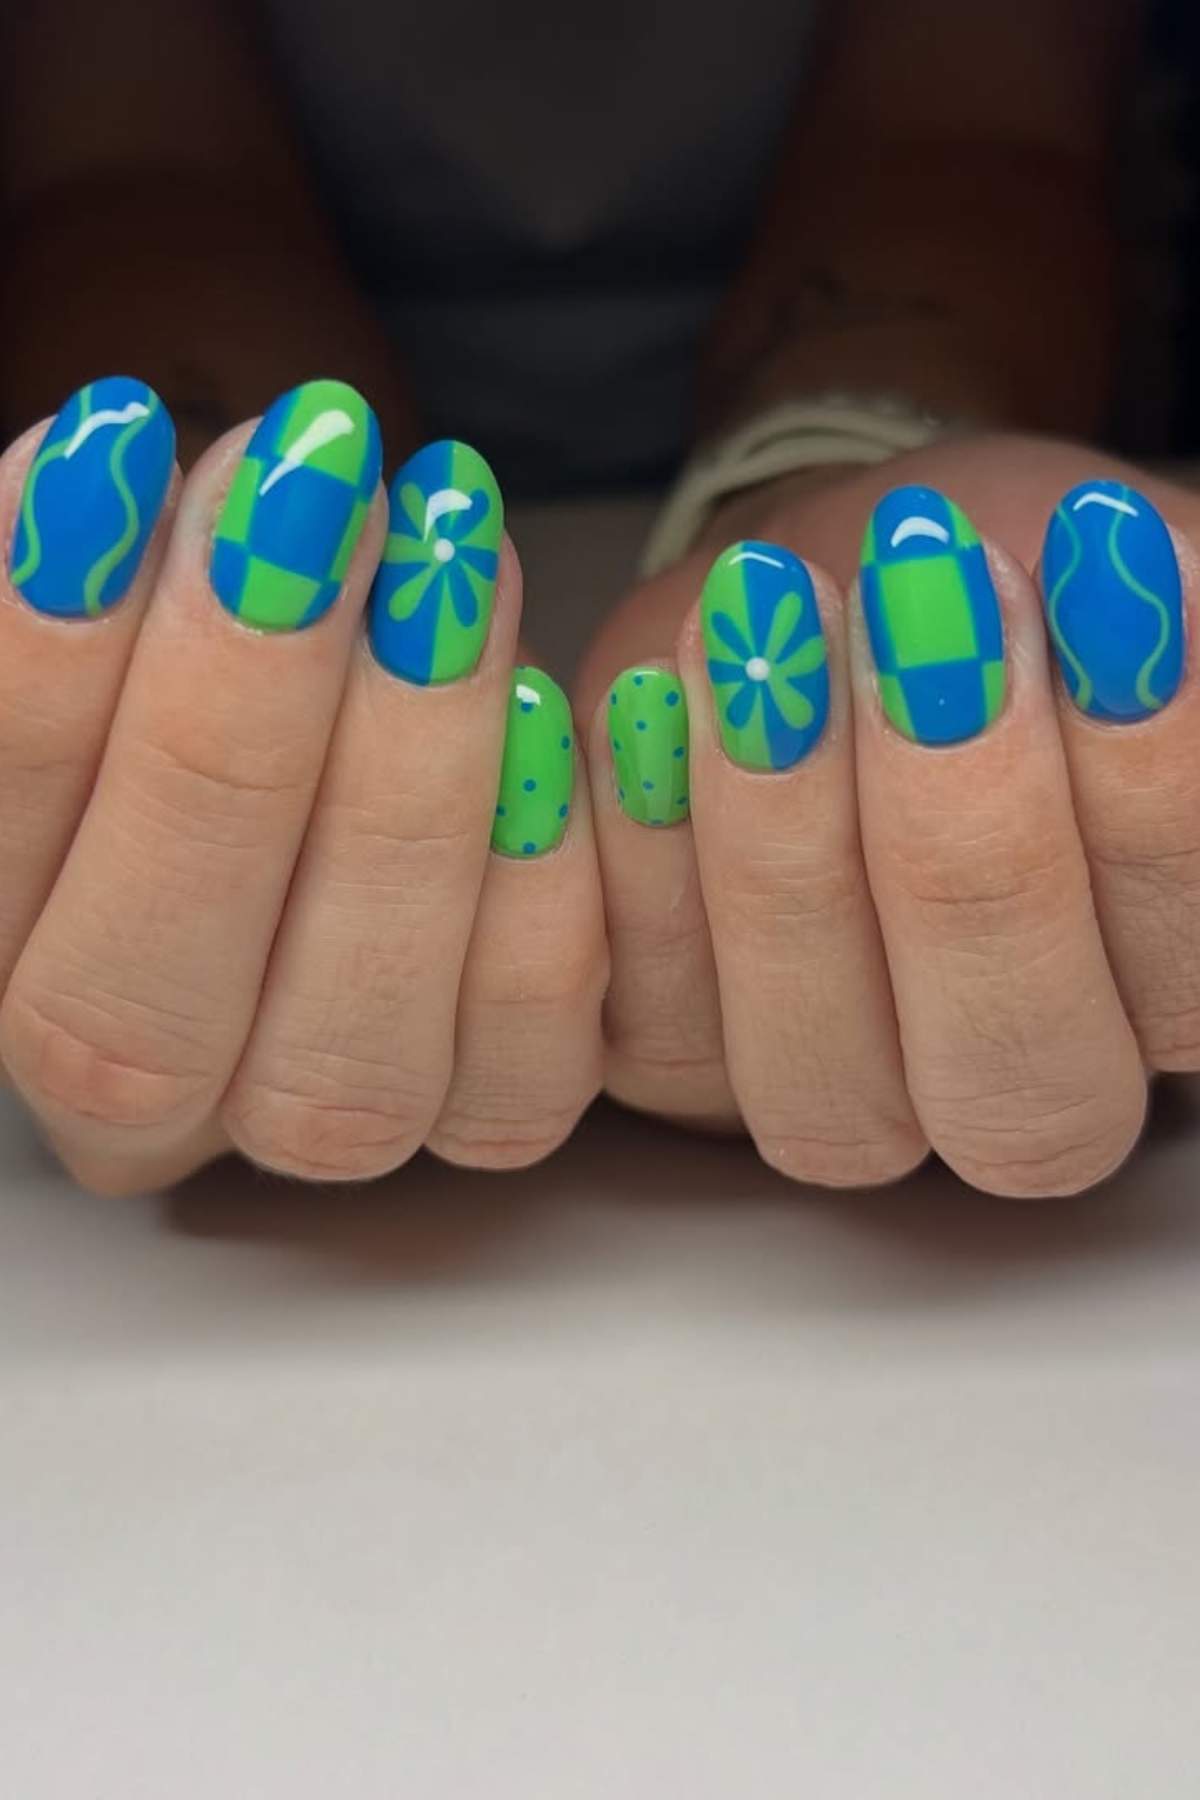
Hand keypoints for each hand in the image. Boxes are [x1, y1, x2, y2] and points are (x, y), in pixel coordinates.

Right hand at [0, 377, 605, 1193]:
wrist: (370, 671)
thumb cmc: (212, 610)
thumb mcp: (126, 578)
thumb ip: (87, 569)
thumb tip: (104, 485)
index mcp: (3, 953)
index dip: (42, 678)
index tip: (116, 452)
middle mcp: (135, 1093)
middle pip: (139, 1021)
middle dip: (224, 747)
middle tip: (310, 501)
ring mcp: (312, 1122)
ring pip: (345, 1071)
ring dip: (404, 806)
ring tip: (449, 562)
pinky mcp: (486, 1111)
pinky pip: (522, 1081)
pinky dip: (543, 895)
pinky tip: (555, 707)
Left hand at [576, 431, 1199, 1196]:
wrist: (842, 585)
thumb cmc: (1014, 590)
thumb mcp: (1104, 582)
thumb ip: (1138, 637)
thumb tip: (1150, 599)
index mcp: (1159, 987)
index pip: (1189, 971)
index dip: (1149, 794)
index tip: (1109, 579)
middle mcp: (1016, 1086)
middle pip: (1016, 1098)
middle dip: (972, 855)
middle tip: (934, 616)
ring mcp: (845, 1093)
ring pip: (819, 1096)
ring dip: (785, 859)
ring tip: (770, 640)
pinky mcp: (681, 1054)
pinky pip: (652, 1028)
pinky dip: (641, 862)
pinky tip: (655, 694)